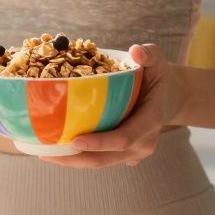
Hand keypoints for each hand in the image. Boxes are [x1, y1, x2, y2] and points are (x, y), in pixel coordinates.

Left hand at [41, 44, 184, 168]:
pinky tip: (55, 150)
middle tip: (45, 153)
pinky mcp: (125, 156)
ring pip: (100, 163)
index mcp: (151, 120)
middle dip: (75, 159)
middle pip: (106, 158)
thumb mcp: (157, 61)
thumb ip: (148, 54)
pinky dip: (78, 157)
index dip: (100, 142)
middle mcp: (143, 143)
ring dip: (72, 161)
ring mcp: (134, 153)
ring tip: (43, 153)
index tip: (75, 141)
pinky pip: (100, 159)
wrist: (171, 98)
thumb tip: (136, 51)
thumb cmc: (159, 77)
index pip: (124, 137)